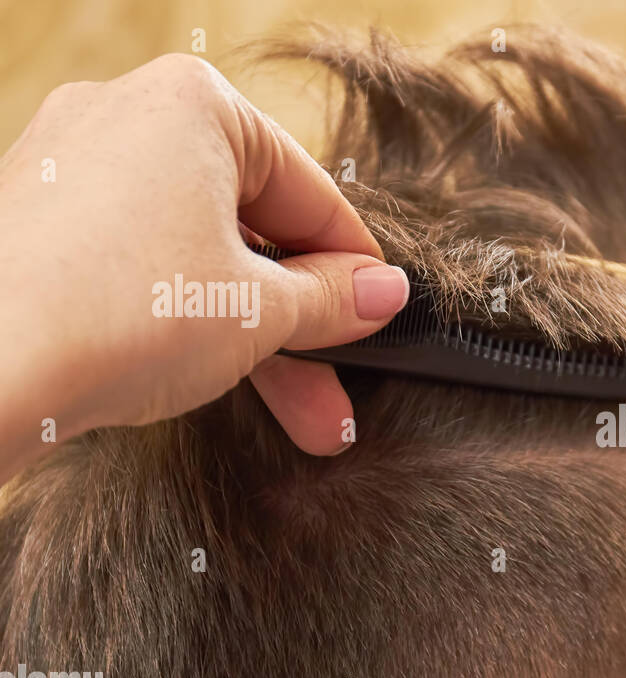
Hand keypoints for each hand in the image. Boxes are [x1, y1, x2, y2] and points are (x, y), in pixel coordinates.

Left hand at [0, 54, 409, 481]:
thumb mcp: (260, 313)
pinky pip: (138, 266)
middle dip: (300, 327)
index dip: (354, 265)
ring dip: (250, 339)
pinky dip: (181, 319)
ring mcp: (71, 167)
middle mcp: (125, 116)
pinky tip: (209, 378)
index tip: (378, 311)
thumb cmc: (120, 316)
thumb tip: (382, 293)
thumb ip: (333, 299)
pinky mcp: (34, 221)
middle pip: (249, 231)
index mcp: (193, 106)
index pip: (309, 191)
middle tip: (335, 387)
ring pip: (194, 256)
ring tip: (295, 415)